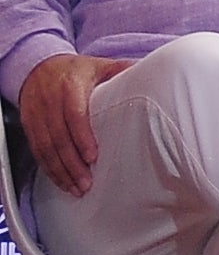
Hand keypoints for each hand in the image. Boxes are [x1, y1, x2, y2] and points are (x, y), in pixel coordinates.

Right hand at [15, 53, 112, 197]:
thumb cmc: (75, 69)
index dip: (81, 136)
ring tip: (76, 188)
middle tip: (87, 182)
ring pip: (45, 148)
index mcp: (70, 86)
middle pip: (58, 137)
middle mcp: (49, 102)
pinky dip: (48, 168)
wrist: (37, 66)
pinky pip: (37, 150)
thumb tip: (153, 75)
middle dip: (71, 163)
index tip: (93, 157)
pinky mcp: (29, 125)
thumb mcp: (99, 65)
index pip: (73, 114)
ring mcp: (36, 115)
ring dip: (60, 171)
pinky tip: (61, 181)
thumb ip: (123, 70)